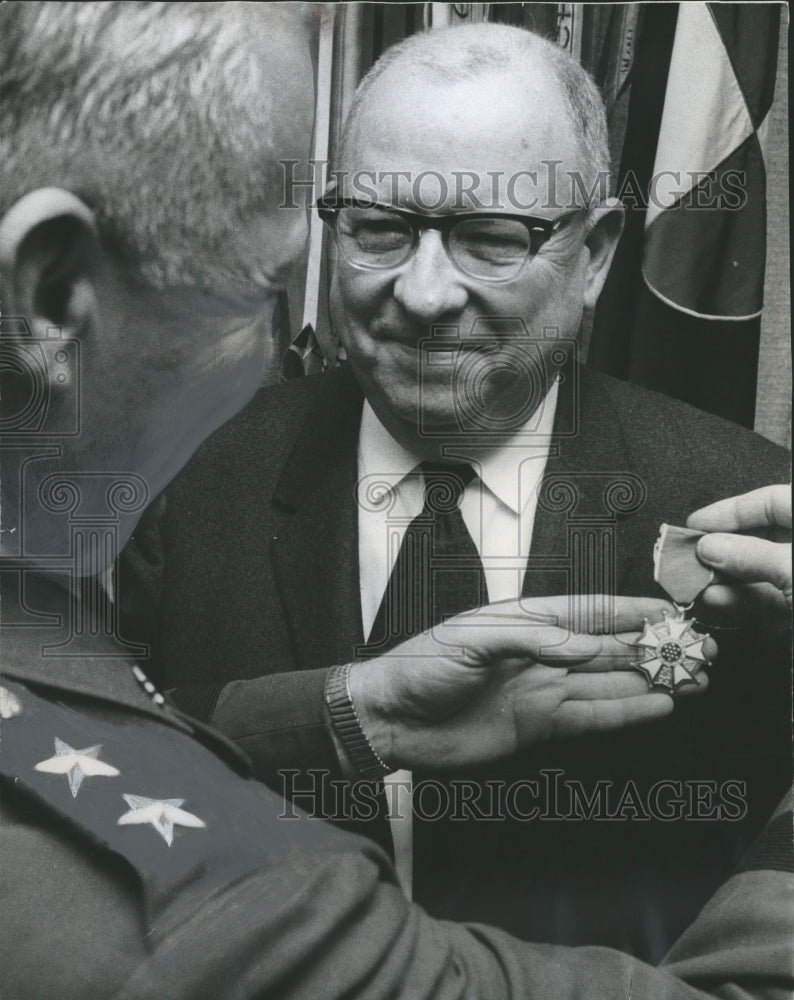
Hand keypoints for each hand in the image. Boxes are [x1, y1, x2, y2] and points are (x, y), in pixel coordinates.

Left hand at [348, 595, 710, 772]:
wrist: (390, 720)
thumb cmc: (421, 667)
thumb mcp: (473, 638)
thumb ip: (533, 639)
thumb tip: (587, 646)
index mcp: (525, 621)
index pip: (588, 611)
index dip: (629, 610)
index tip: (669, 610)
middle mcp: (541, 655)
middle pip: (607, 649)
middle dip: (652, 648)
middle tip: (697, 649)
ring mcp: (542, 691)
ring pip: (608, 683)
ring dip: (650, 681)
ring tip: (692, 679)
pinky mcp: (538, 726)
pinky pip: (591, 716)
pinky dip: (625, 712)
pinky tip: (657, 706)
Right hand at [687, 485, 791, 615]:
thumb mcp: (792, 566)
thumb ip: (750, 554)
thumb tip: (711, 546)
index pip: (771, 500)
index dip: (732, 509)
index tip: (699, 523)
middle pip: (762, 536)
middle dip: (723, 546)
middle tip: (692, 554)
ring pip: (760, 569)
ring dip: (725, 575)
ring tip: (696, 579)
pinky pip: (768, 597)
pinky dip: (740, 598)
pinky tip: (716, 597)